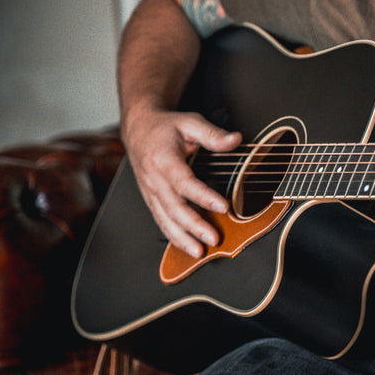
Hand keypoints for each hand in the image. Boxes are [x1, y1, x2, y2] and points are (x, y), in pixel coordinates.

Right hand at [122, 106, 241, 257]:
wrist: (138, 128)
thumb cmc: (166, 127)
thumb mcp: (190, 122)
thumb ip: (213, 134)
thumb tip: (236, 140)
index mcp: (162, 159)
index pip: (184, 182)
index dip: (203, 196)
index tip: (224, 207)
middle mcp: (153, 179)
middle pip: (173, 207)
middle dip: (193, 226)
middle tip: (213, 239)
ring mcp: (150, 191)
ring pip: (164, 219)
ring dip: (181, 238)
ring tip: (199, 252)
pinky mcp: (151, 199)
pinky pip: (161, 220)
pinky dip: (173, 236)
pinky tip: (187, 246)